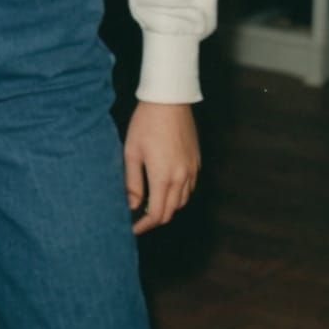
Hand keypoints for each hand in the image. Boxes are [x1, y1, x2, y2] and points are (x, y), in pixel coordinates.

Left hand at [123, 101, 198, 234]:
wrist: (169, 100)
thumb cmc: (145, 124)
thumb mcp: (131, 152)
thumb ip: (132, 182)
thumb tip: (131, 205)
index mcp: (163, 177)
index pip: (156, 214)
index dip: (144, 225)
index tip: (132, 228)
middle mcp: (181, 178)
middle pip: (171, 211)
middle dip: (155, 219)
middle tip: (138, 219)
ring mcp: (192, 170)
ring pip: (182, 201)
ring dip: (167, 207)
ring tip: (150, 204)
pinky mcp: (196, 161)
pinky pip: (189, 187)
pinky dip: (178, 194)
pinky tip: (165, 188)